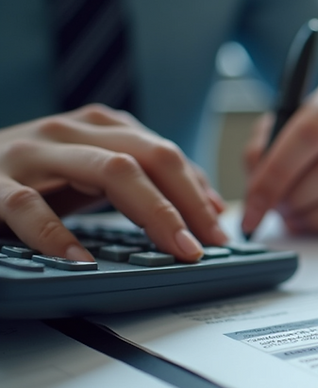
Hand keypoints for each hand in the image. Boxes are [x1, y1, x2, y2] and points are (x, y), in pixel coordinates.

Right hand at [0, 104, 227, 261]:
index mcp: (97, 127)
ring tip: (176, 248)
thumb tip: (208, 207)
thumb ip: (145, 183)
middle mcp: (68, 133)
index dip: (197, 191)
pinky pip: (28, 205)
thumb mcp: (91, 174)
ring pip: (105, 170)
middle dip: (185, 202)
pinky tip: (82, 259)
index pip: (162, 152)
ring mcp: (29, 154)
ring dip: (152, 212)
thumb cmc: (31, 176)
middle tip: (205, 244)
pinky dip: (57, 235)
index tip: (219, 228)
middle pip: (144, 157)